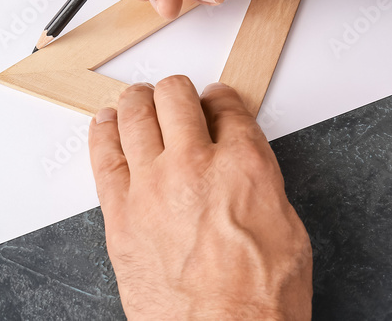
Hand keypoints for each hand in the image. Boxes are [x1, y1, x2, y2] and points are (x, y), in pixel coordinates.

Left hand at [88, 77, 312, 319]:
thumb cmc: (259, 301)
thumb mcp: (288, 230)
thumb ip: (260, 184)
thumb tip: (244, 167)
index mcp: (243, 166)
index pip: (226, 107)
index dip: (220, 99)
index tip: (216, 102)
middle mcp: (194, 165)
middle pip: (176, 97)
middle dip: (178, 92)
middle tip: (177, 98)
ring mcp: (150, 186)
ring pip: (135, 115)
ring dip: (138, 100)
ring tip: (139, 100)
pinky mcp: (119, 213)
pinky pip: (103, 156)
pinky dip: (104, 131)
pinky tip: (106, 122)